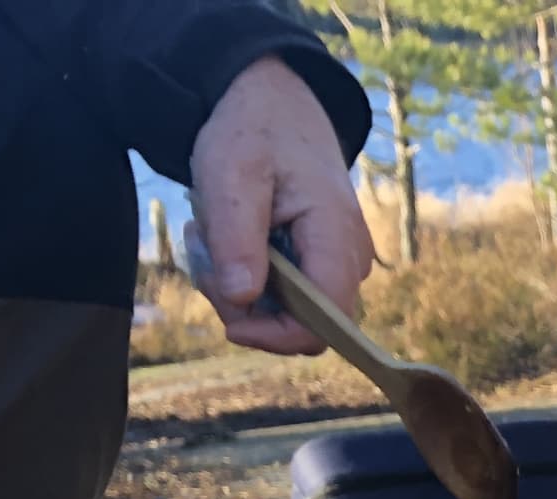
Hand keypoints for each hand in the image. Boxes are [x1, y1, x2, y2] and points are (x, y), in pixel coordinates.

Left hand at [190, 55, 374, 356]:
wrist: (275, 103)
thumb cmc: (253, 131)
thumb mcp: (231, 174)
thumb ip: (237, 237)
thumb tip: (243, 299)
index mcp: (336, 237)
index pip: (325, 323)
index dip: (278, 336)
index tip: (229, 322)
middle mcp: (351, 258)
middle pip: (306, 326)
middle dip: (249, 309)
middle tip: (205, 257)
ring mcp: (340, 260)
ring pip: (294, 313)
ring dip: (242, 290)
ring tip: (211, 238)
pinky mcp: (324, 260)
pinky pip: (291, 294)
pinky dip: (251, 278)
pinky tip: (230, 240)